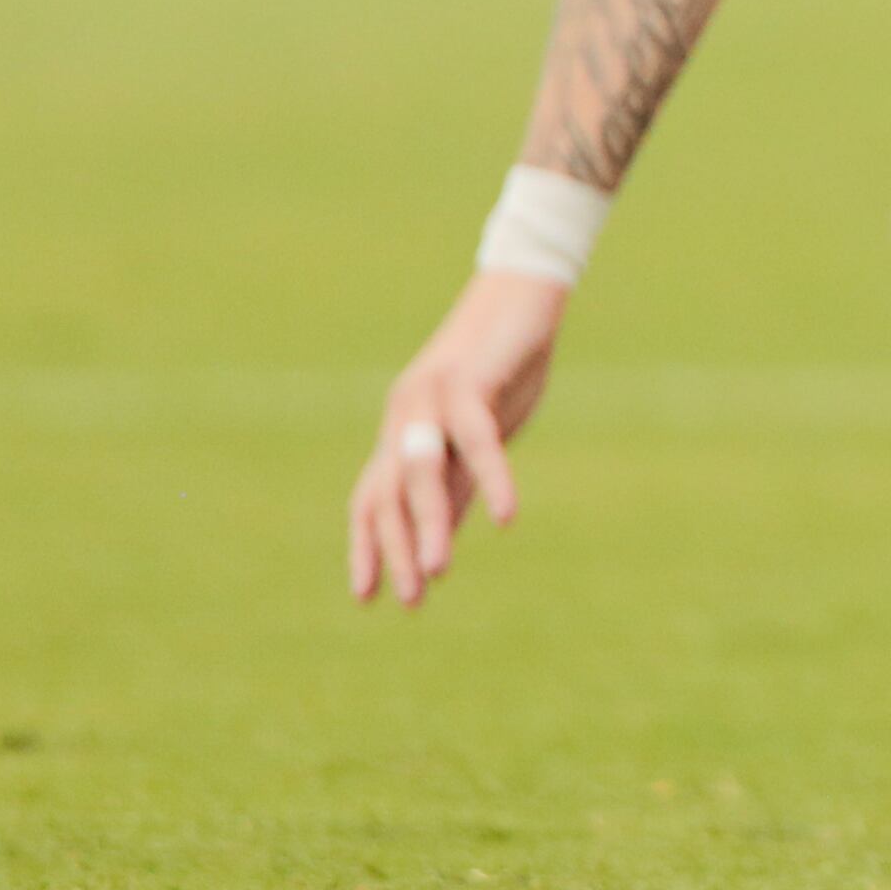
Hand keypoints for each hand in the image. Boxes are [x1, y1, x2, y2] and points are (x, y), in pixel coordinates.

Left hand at [347, 270, 567, 608]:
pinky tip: (505, 516)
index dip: (367, 546)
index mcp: (403, 429)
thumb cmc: (505, 363)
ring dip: (427, 523)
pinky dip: (491, 478)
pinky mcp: (470, 383)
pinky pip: (476, 440)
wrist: (523, 292)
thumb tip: (441, 532)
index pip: (373, 498)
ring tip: (437, 569)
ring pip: (420, 473)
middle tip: (410, 598)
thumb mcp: (481, 432)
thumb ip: (458, 479)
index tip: (368, 596)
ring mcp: (430, 398)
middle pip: (388, 492)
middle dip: (395, 548)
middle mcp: (404, 416)